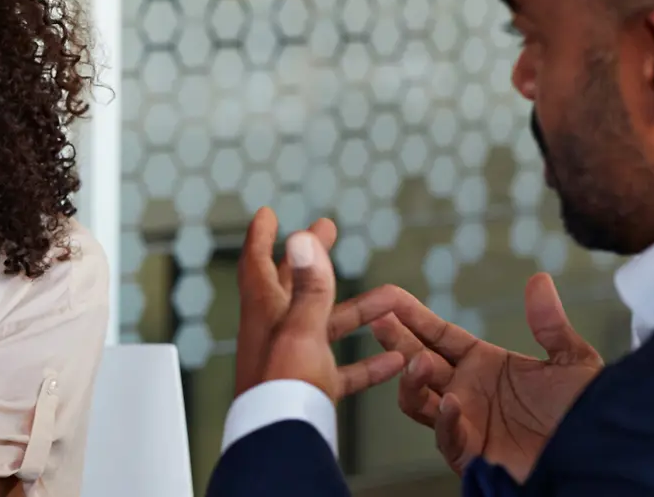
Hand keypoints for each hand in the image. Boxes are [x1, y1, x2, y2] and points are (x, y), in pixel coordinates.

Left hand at [235, 206, 405, 400]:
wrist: (281, 441)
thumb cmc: (283, 386)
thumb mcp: (301, 328)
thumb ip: (309, 286)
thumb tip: (301, 237)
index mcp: (265, 311)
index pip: (256, 263)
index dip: (261, 236)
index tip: (267, 213)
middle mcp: (276, 331)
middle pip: (293, 284)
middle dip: (311, 256)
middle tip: (328, 227)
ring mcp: (294, 360)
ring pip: (328, 326)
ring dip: (359, 310)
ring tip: (391, 293)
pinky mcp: (312, 388)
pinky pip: (343, 370)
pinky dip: (368, 362)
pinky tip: (396, 360)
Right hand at [351, 274, 602, 480]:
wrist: (604, 458)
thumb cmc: (589, 415)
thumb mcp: (573, 362)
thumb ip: (551, 324)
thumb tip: (538, 280)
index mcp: (484, 365)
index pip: (437, 335)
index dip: (412, 316)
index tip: (388, 297)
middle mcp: (467, 391)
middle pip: (416, 360)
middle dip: (395, 340)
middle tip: (379, 318)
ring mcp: (466, 422)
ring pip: (418, 400)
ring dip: (411, 380)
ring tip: (418, 361)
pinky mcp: (473, 453)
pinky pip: (448, 436)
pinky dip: (446, 420)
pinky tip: (453, 402)